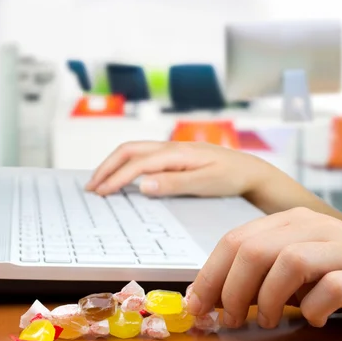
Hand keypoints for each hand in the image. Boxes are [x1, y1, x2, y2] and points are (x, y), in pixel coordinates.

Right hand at [85, 140, 271, 196]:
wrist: (250, 170)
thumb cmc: (231, 177)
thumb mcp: (205, 183)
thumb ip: (174, 183)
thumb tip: (143, 184)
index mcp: (176, 153)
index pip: (137, 164)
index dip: (115, 179)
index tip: (100, 193)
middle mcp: (170, 147)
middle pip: (128, 150)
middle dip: (106, 167)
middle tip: (91, 187)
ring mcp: (171, 149)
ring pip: (134, 151)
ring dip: (113, 164)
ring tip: (100, 181)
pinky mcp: (174, 155)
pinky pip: (143, 155)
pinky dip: (125, 164)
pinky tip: (122, 176)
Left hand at [186, 207, 341, 332]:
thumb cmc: (341, 278)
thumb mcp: (291, 272)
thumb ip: (255, 277)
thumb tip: (208, 298)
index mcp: (290, 220)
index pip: (235, 240)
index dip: (210, 274)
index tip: (197, 304)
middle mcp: (315, 225)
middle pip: (254, 249)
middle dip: (231, 290)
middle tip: (229, 319)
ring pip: (289, 262)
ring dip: (268, 300)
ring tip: (267, 321)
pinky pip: (330, 288)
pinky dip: (312, 308)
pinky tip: (312, 318)